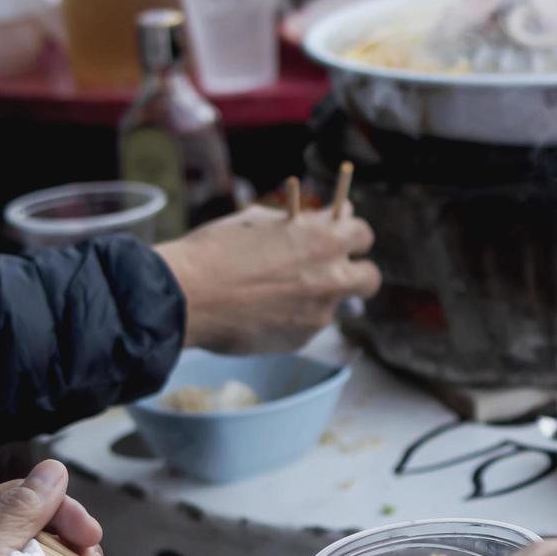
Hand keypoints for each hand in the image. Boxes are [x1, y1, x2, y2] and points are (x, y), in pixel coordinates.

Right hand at [155, 204, 381, 352]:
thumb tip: (340, 215)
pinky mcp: (302, 339)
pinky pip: (308, 326)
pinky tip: (261, 312)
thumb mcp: (264, 222)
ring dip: (317, 298)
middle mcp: (332, 277)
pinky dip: (293, 319)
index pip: (364, 235)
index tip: (339, 240)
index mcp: (325, 240)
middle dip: (357, 274)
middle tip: (333, 273)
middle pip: (370, 278)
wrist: (186, 296)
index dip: (351, 237)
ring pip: (335, 305)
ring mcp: (320, 312)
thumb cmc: (219, 250)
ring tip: (276, 293)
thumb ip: (308, 222)